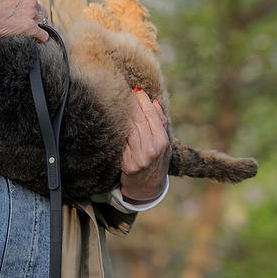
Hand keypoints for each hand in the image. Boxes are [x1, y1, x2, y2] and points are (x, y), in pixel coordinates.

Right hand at [0, 0, 48, 54]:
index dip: (26, 5)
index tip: (22, 10)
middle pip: (37, 8)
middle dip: (33, 14)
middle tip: (27, 21)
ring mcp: (30, 13)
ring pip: (41, 20)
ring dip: (36, 26)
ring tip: (33, 32)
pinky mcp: (29, 27)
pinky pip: (42, 34)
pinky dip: (41, 37)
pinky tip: (40, 40)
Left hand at [119, 88, 170, 202]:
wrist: (148, 188)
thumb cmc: (156, 161)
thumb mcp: (164, 144)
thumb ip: (160, 123)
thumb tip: (154, 102)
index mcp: (162, 142)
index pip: (151, 115)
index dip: (142, 100)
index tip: (136, 89)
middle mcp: (151, 149)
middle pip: (138, 119)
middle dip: (130, 102)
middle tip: (123, 90)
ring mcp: (138, 157)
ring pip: (128, 128)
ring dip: (122, 112)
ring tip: (116, 100)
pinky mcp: (126, 164)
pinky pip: (120, 142)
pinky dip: (117, 129)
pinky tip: (112, 118)